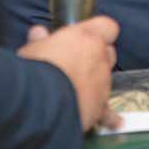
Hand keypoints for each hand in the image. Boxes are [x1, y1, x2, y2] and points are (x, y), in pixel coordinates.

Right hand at [18, 16, 119, 131]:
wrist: (41, 101)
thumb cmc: (36, 69)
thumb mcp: (32, 49)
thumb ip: (40, 40)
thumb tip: (38, 32)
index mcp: (87, 38)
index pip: (107, 27)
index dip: (98, 31)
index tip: (86, 36)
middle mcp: (100, 59)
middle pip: (108, 53)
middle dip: (97, 56)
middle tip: (77, 63)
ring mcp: (102, 83)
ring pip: (106, 79)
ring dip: (95, 82)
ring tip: (76, 90)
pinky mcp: (99, 107)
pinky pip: (108, 112)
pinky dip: (110, 117)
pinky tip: (116, 122)